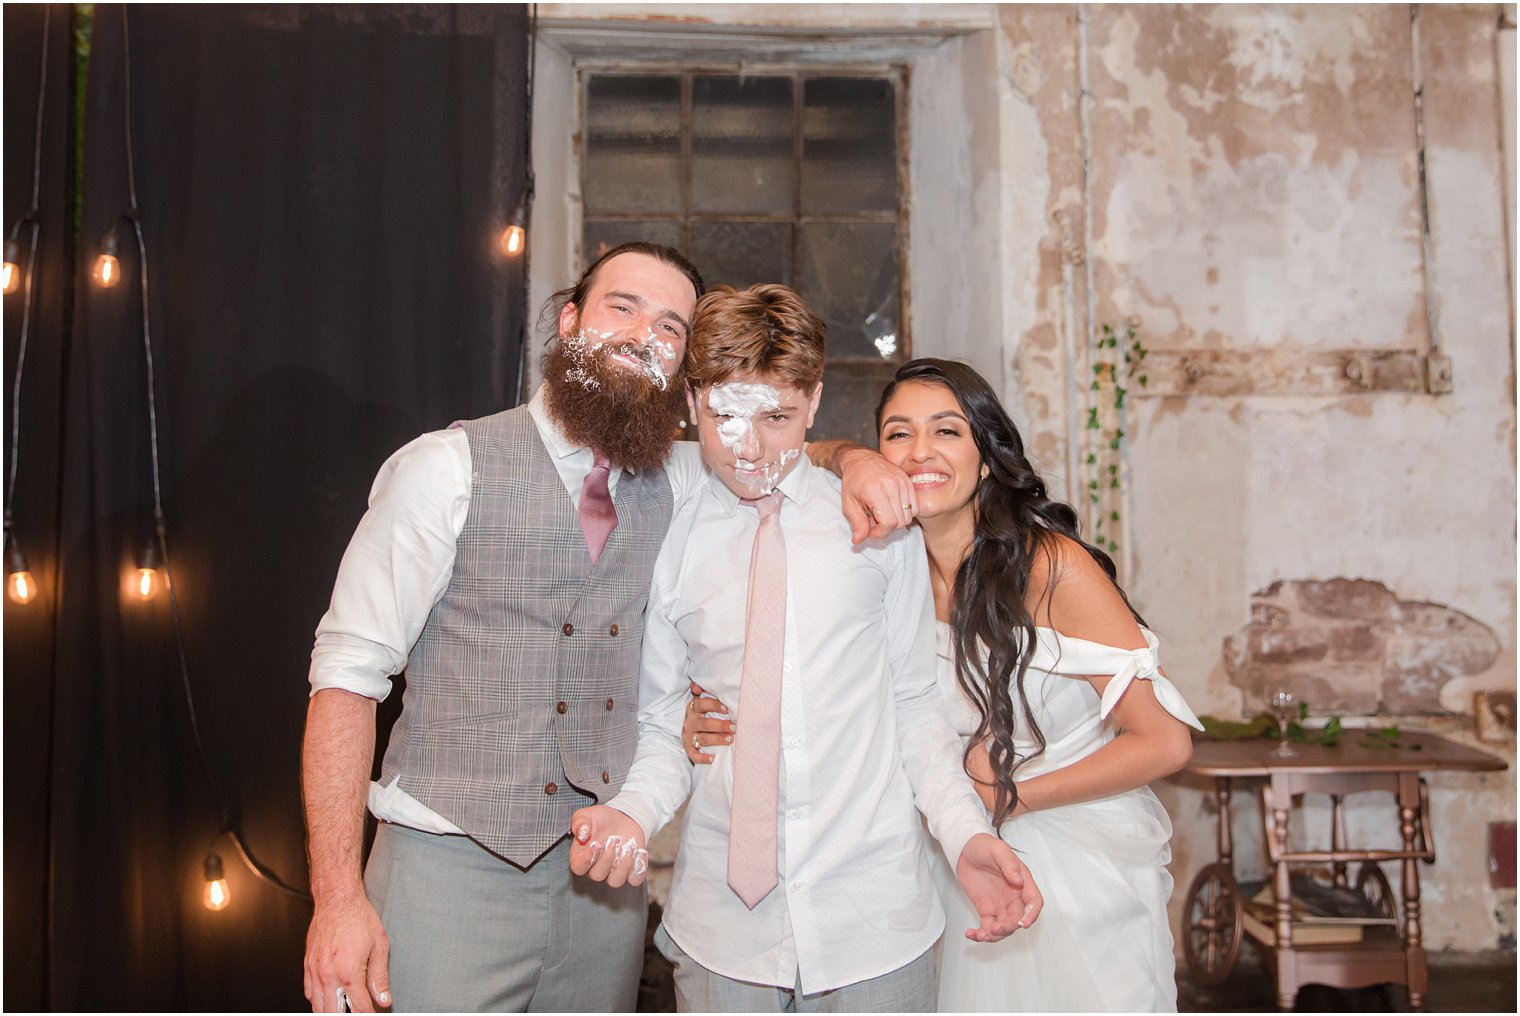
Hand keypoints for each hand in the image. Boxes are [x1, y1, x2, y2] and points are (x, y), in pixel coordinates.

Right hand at [303, 891, 391, 1012]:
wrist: (337, 900)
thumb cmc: (358, 918)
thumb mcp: (379, 947)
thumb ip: (380, 977)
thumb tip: (384, 998)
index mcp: (349, 972)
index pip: (360, 1008)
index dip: (369, 1014)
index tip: (374, 1013)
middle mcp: (328, 975)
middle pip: (334, 1013)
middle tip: (359, 1011)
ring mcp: (315, 971)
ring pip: (317, 1007)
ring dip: (331, 1012)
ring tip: (344, 1009)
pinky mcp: (307, 966)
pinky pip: (308, 993)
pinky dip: (318, 1001)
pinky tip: (329, 999)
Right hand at [568, 806, 649, 887]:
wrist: (622, 818)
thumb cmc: (601, 819)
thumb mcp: (586, 814)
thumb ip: (580, 822)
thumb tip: (581, 834)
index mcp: (581, 855)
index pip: (578, 867)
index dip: (586, 860)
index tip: (595, 844)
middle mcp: (596, 867)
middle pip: (597, 875)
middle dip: (607, 859)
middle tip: (614, 839)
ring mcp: (613, 871)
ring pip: (615, 881)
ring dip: (624, 865)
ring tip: (629, 846)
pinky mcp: (630, 871)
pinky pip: (635, 879)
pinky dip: (639, 869)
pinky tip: (640, 852)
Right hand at [683, 680, 733, 764]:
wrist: (693, 729)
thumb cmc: (704, 712)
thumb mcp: (701, 699)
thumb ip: (702, 689)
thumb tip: (696, 684)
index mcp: (693, 709)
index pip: (700, 705)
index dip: (713, 706)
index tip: (726, 709)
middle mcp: (690, 722)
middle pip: (704, 724)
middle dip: (720, 725)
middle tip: (734, 727)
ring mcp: (689, 736)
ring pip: (702, 738)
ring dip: (716, 739)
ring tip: (730, 739)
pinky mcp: (688, 748)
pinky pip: (693, 755)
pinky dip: (702, 758)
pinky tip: (712, 758)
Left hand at [838, 447, 915, 543]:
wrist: (861, 460)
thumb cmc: (853, 482)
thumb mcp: (849, 504)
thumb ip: (857, 523)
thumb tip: (858, 541)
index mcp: (876, 490)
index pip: (889, 522)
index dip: (880, 533)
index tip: (870, 530)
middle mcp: (892, 485)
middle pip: (900, 522)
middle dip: (886, 528)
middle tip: (874, 521)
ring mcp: (903, 483)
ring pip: (909, 516)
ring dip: (896, 521)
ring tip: (882, 514)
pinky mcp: (909, 482)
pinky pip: (914, 507)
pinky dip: (905, 513)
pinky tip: (891, 508)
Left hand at [954, 833, 1043, 942]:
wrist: (965, 849)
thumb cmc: (985, 846)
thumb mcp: (998, 850)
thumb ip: (1009, 864)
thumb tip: (1019, 881)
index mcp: (1023, 882)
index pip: (1034, 902)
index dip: (1032, 914)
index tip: (1023, 924)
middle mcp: (1015, 896)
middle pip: (1018, 919)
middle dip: (1008, 927)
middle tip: (995, 929)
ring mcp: (1001, 905)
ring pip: (1003, 927)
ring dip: (994, 936)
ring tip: (981, 935)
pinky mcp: (986, 910)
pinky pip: (987, 926)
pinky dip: (981, 934)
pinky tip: (971, 934)